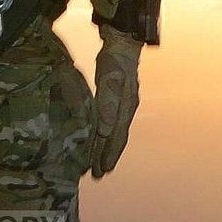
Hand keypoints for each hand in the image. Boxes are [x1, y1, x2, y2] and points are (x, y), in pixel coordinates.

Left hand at [88, 32, 142, 176]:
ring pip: (112, 134)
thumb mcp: (110, 81)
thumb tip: (106, 131)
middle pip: (116, 139)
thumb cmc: (115, 62)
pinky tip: (97, 140)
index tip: (104, 170)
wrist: (122, 45)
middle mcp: (125, 111)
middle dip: (107, 157)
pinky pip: (108, 124)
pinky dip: (102, 137)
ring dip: (104, 149)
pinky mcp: (114, 102)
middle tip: (97, 175)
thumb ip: (108, 105)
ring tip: (95, 165)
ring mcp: (121, 107)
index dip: (111, 154)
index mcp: (126, 109)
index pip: (118, 137)